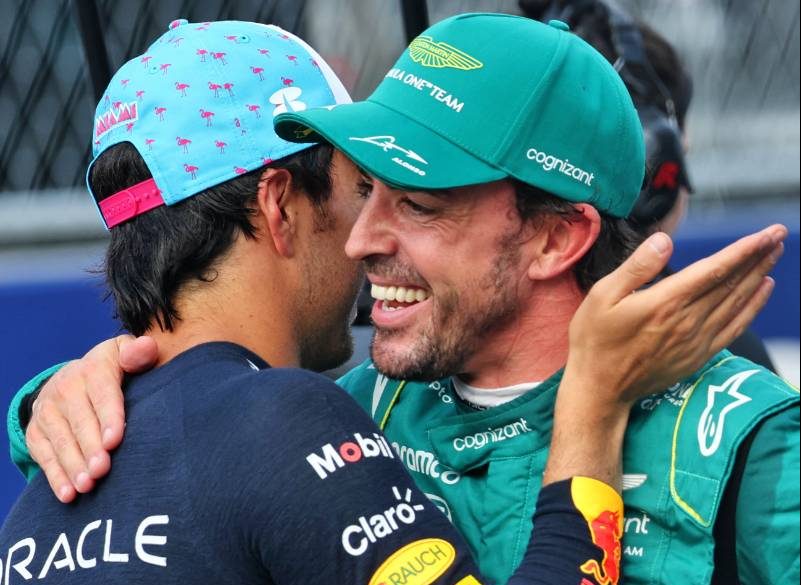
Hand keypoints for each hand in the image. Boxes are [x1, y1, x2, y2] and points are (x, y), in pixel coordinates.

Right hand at [26, 335, 157, 501]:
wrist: (75, 377)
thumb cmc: (114, 370)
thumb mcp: (126, 354)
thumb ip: (139, 353)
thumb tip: (146, 347)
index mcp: (93, 369)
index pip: (102, 394)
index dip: (108, 417)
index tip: (115, 440)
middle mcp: (66, 387)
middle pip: (80, 421)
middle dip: (90, 447)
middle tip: (102, 469)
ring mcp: (48, 410)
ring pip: (61, 440)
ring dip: (73, 465)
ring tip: (88, 485)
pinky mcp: (36, 431)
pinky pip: (44, 455)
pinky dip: (56, 476)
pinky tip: (68, 493)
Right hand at [544, 224, 785, 487]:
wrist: (599, 389)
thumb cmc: (595, 340)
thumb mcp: (602, 295)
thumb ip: (636, 267)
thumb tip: (664, 240)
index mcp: (665, 301)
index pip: (715, 269)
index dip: (745, 249)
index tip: (770, 232)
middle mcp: (687, 320)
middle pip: (732, 283)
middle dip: (758, 256)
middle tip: (778, 235)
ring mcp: (696, 340)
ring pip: (737, 302)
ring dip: (759, 276)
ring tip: (774, 254)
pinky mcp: (698, 355)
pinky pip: (734, 327)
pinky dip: (753, 307)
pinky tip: (763, 290)